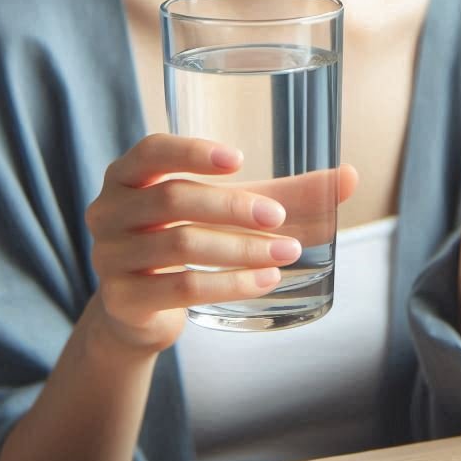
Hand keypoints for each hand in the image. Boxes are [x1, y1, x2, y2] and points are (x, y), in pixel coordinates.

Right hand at [85, 134, 357, 352]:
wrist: (140, 309)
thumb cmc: (190, 237)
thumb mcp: (231, 209)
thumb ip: (286, 192)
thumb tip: (351, 176)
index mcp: (129, 174)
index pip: (154, 151)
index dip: (193, 152)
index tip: (241, 159)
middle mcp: (109, 209)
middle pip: (173, 200)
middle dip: (234, 208)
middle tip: (280, 218)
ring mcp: (109, 256)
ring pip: (180, 246)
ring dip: (240, 250)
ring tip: (287, 254)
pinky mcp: (122, 300)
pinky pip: (179, 288)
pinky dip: (228, 283)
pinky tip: (265, 281)